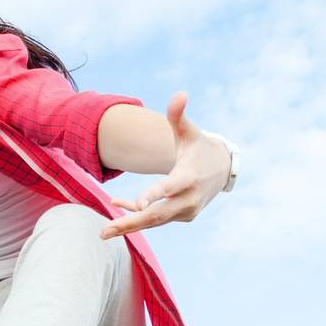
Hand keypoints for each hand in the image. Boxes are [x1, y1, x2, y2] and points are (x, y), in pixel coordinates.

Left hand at [101, 93, 230, 238]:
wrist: (222, 169)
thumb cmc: (198, 147)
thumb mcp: (189, 132)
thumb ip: (178, 116)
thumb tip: (179, 94)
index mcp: (189, 177)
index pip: (169, 188)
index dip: (154, 195)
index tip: (138, 204)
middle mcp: (188, 198)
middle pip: (157, 214)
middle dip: (130, 223)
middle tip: (105, 232)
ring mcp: (186, 211)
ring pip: (155, 221)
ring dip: (129, 225)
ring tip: (104, 232)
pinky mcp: (183, 216)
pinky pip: (156, 218)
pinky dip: (137, 215)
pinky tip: (117, 206)